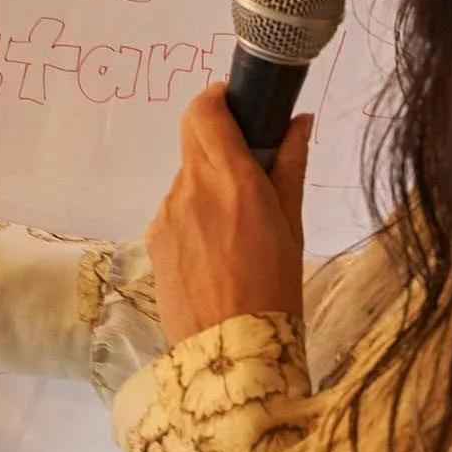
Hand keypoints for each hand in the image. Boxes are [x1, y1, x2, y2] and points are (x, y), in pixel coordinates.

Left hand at [147, 86, 310, 345]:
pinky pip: (175, 211)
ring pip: (187, 178)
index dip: (218, 98)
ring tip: (237, 232)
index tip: (237, 105)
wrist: (229, 353)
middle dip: (218, 140)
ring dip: (209, 187)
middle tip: (248, 168)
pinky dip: (195, 217)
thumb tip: (299, 121)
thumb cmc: (275, 290)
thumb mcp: (292, 226)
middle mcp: (191, 189)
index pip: (205, 110)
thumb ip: (290, 166)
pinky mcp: (152, 238)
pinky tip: (216, 254)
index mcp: (232, 181)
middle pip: (192, 137)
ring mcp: (165, 214)